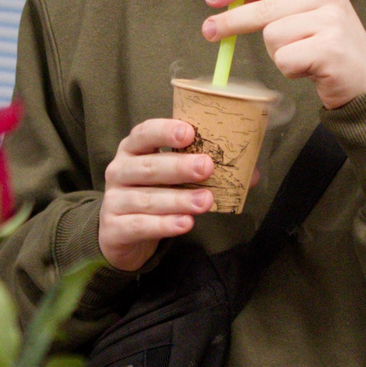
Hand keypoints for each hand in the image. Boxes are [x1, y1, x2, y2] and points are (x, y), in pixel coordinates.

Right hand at [98, 117, 214, 272]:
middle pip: (148, 166)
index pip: (144, 133)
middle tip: (207, 167)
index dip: (164, 130)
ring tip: (205, 201)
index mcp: (133, 150)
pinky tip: (185, 223)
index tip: (189, 132)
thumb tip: (251, 173)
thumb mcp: (172, 179)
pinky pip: (140, 224)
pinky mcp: (114, 228)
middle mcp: (119, 171)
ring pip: (147, 198)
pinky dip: (164, 224)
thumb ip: (204, 173)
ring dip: (178, 199)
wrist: (120, 236)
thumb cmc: (152, 196)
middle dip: (179, 166)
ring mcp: (114, 200)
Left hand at [201, 0, 365, 110]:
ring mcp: (331, 21)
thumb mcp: (308, 14)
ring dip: (278, 53)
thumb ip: (277, 1)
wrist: (365, 84)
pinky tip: (310, 69)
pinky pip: (283, 59)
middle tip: (208, 32)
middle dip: (230, 22)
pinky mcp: (329, 49)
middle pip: (261, 7)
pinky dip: (290, 70)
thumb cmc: (329, 48)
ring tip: (301, 57)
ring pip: (271, 36)